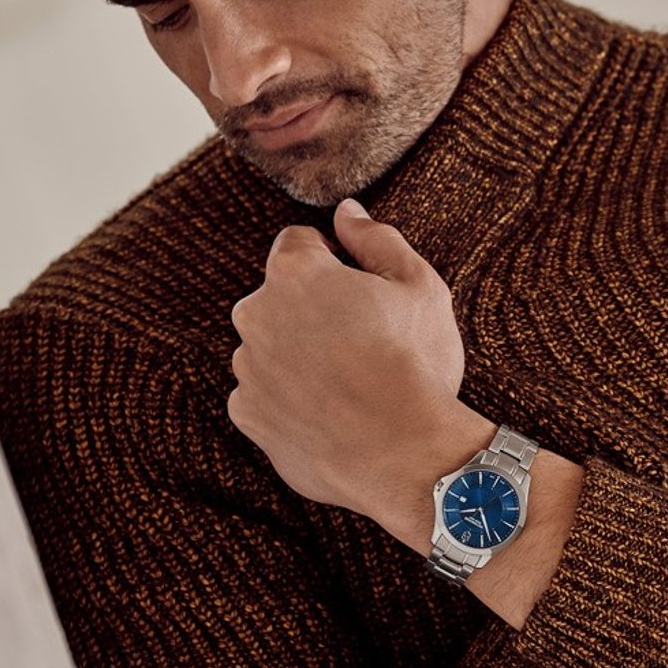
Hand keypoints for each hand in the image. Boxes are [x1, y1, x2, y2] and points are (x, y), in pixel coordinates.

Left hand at [227, 199, 466, 525]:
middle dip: (312, 309)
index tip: (361, 290)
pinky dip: (289, 400)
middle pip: (279, 297)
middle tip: (363, 340)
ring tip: (350, 383)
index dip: (334, 261)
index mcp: (295, 273)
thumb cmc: (416, 365)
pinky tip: (332, 413)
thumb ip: (377, 239)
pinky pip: (263, 395)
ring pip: (270, 347)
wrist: (406, 455)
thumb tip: (347, 213)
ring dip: (298, 354)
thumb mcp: (419, 287)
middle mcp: (256, 315)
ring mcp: (247, 369)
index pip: (298, 242)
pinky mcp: (248, 415)